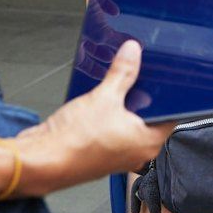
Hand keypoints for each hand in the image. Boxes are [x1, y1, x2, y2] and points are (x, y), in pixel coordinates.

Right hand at [15, 41, 171, 193]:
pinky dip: (108, 113)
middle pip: (148, 116)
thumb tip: (133, 53)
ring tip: (115, 83)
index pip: (171, 114)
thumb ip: (123, 72)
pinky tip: (99, 98)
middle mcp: (136, 152)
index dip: (168, 93)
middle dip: (142, 94)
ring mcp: (116, 153)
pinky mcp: (99, 151)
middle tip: (138, 72)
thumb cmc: (74, 142)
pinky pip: (111, 127)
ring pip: (128, 121)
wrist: (41, 159)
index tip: (165, 76)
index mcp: (147, 142)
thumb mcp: (105, 96)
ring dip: (122, 103)